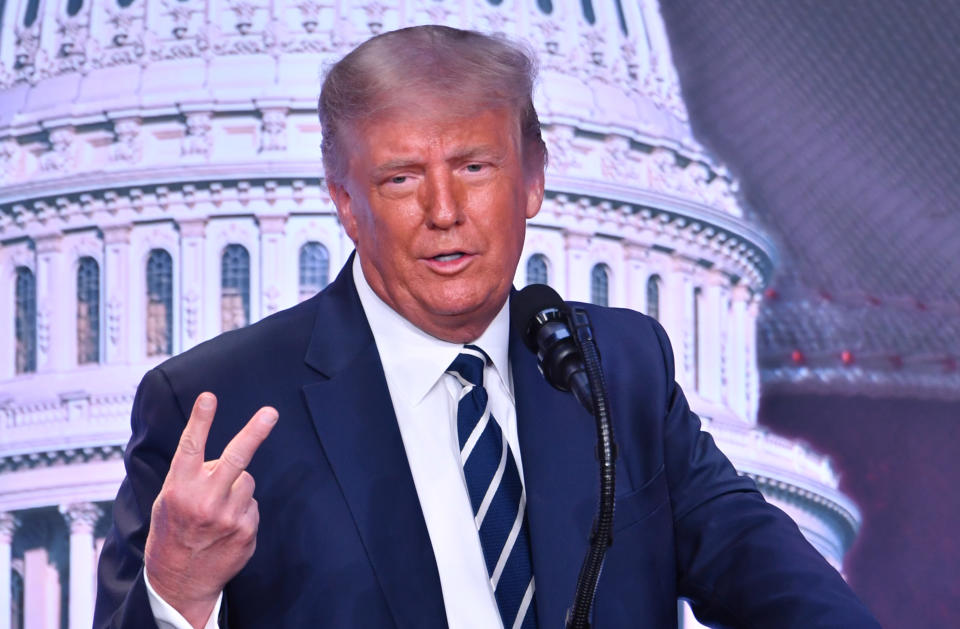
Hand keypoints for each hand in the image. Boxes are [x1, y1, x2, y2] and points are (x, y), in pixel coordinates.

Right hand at [144, 392, 277, 628]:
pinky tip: (226, 526)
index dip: (200, 421)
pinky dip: (242, 508)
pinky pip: (252, 503)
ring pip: (246, 480)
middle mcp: (204, 500)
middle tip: (270, 413)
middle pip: (235, 458)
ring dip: (236, 487)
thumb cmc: (173, 533)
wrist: (179, 581)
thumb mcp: (168, 500)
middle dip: (254, 432)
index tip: (209, 397)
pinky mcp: (246, 529)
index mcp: (180, 488)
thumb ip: (191, 476)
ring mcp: (228, 516)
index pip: (190, 447)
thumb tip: (221, 460)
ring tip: (217, 509)